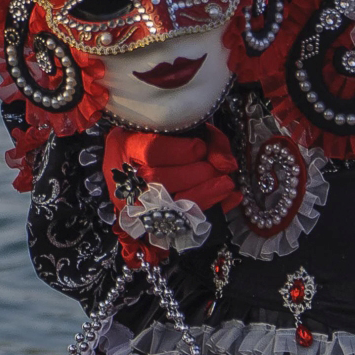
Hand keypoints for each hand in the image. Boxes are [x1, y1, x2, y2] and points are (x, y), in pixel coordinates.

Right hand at [102, 125, 241, 214]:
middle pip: (159, 180)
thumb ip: (207, 139)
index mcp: (125, 146)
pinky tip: (229, 199)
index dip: (181, 151)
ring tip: (227, 184)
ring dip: (206, 195)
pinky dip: (212, 211)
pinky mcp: (154, 224)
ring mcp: (137, 205)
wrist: (138, 165)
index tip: (201, 147)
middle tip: (216, 169)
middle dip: (196, 175)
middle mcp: (125, 178)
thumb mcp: (181, 129)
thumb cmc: (162, 142)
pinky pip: (183, 223)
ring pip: (170, 206)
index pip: (151, 151)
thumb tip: (227, 164)